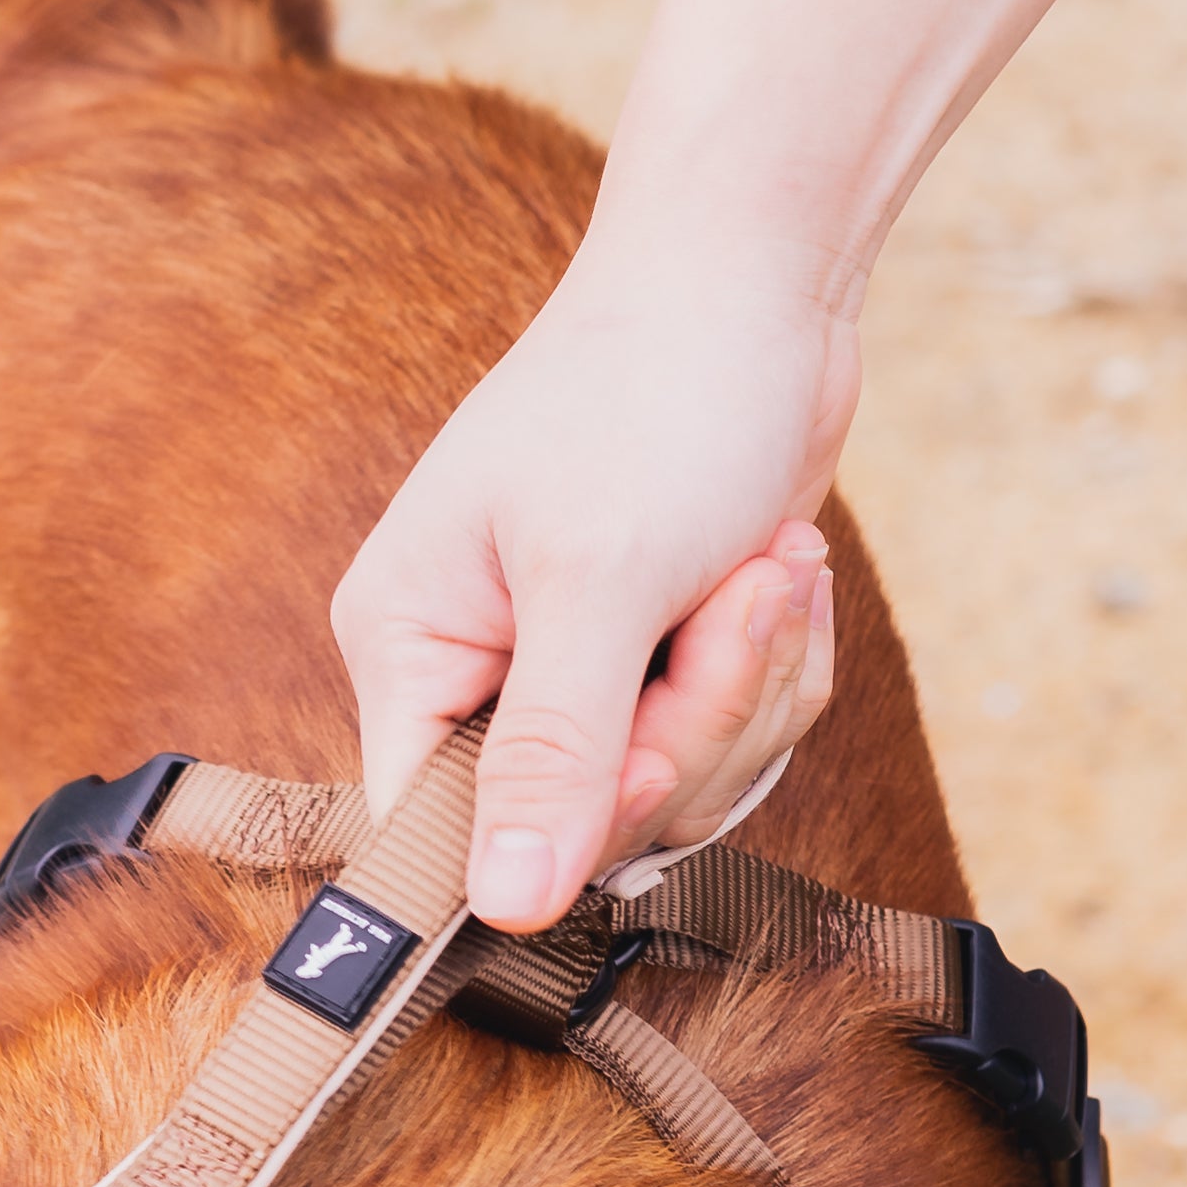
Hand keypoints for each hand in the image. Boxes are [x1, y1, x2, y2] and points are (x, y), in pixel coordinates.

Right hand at [331, 240, 857, 926]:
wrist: (755, 279)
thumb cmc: (654, 391)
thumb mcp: (597, 578)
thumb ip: (552, 754)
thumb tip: (505, 907)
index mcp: (408, 646)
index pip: (431, 831)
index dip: (550, 829)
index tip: (641, 765)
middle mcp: (474, 674)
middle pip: (581, 826)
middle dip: (692, 727)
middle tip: (731, 603)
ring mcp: (571, 676)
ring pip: (673, 793)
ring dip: (749, 687)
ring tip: (765, 569)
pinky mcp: (656, 666)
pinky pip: (727, 745)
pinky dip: (774, 668)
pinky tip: (778, 575)